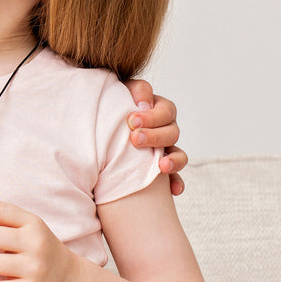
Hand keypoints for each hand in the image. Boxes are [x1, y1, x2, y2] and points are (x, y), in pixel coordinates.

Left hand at [123, 80, 186, 195]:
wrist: (100, 130)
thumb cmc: (112, 107)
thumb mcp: (121, 92)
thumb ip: (136, 91)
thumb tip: (143, 103)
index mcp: (158, 109)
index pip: (166, 111)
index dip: (152, 116)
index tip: (132, 120)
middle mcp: (165, 129)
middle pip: (172, 133)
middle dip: (155, 137)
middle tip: (135, 139)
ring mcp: (166, 150)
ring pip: (179, 155)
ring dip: (173, 160)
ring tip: (161, 166)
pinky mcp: (161, 169)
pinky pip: (176, 178)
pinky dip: (176, 183)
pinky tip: (174, 190)